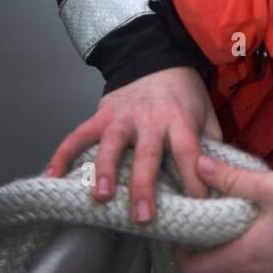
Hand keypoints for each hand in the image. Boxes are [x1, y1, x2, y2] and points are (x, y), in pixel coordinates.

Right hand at [42, 65, 222, 223]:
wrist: (156, 55)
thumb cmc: (183, 93)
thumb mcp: (205, 111)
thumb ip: (211, 143)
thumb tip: (220, 178)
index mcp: (179, 120)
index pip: (189, 152)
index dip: (194, 179)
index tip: (196, 206)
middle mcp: (150, 120)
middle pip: (147, 154)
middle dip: (144, 186)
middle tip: (143, 217)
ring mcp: (122, 118)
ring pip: (111, 145)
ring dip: (105, 171)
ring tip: (101, 197)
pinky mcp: (101, 115)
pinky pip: (78, 135)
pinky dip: (62, 154)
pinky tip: (52, 176)